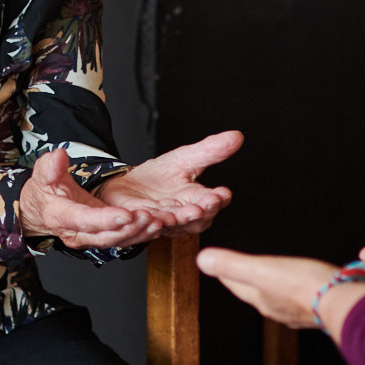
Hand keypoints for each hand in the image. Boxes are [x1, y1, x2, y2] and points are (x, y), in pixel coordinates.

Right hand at [18, 149, 170, 249]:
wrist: (40, 210)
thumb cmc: (44, 191)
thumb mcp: (43, 174)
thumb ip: (51, 166)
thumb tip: (59, 155)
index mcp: (62, 216)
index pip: (85, 220)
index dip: (106, 219)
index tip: (126, 214)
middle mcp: (77, 233)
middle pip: (106, 236)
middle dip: (129, 229)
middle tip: (151, 218)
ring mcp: (89, 238)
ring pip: (116, 241)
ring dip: (138, 233)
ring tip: (158, 222)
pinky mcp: (100, 238)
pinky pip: (121, 240)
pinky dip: (139, 235)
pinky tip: (155, 227)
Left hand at [92, 129, 239, 234]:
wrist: (127, 185)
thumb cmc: (159, 176)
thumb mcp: (184, 159)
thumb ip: (209, 151)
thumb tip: (237, 136)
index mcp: (197, 200)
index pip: (214, 202)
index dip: (218, 199)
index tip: (222, 193)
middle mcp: (183, 216)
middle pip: (196, 219)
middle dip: (199, 214)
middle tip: (201, 207)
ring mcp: (162, 223)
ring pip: (171, 226)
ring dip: (174, 221)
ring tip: (174, 215)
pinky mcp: (139, 225)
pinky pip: (143, 228)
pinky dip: (145, 224)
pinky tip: (146, 216)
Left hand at [196, 248, 364, 334]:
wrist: (341, 301)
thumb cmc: (302, 284)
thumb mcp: (261, 269)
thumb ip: (232, 264)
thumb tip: (201, 259)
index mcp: (260, 298)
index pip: (235, 285)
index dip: (225, 273)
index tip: (217, 266)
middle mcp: (276, 308)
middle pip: (254, 292)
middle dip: (245, 281)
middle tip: (239, 270)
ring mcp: (297, 311)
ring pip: (277, 297)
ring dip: (270, 287)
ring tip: (269, 278)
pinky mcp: (317, 309)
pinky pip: (299, 299)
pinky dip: (294, 291)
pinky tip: (301, 286)